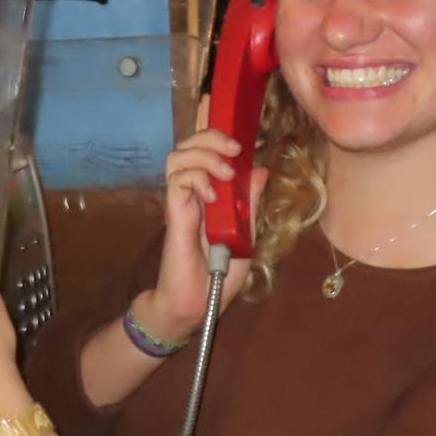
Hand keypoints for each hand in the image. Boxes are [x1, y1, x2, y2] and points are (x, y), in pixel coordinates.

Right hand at [143, 123, 267, 342]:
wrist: (200, 302)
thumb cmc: (221, 274)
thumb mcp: (246, 235)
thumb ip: (250, 204)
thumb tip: (262, 170)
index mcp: (211, 192)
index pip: (206, 150)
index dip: (215, 133)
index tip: (239, 134)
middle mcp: (193, 191)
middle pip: (190, 144)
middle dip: (212, 136)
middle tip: (235, 149)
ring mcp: (181, 200)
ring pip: (178, 156)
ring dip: (204, 155)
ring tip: (225, 172)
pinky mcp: (173, 213)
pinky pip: (176, 181)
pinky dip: (196, 179)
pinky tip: (212, 197)